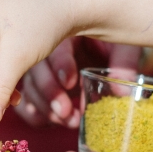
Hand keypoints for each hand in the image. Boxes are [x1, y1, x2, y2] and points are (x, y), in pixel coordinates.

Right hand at [16, 39, 141, 128]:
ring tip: (69, 121)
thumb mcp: (125, 44)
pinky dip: (34, 114)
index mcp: (68, 29)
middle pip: (35, 66)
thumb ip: (124, 63)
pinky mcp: (40, 84)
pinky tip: (52, 122)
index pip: (57, 44)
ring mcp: (41, 66)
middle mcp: (48, 46)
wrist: (113, 44)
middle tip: (66, 112)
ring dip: (44, 108)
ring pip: (28, 86)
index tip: (70, 83)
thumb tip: (121, 92)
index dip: (61, 64)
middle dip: (49, 92)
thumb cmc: (118, 36)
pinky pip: (27, 99)